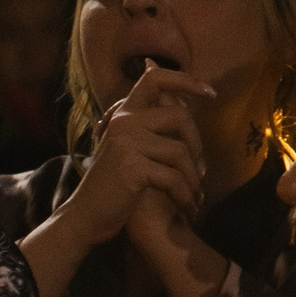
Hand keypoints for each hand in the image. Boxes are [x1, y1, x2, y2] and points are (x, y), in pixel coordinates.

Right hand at [67, 70, 210, 247]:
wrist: (85, 217)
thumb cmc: (114, 185)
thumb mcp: (130, 148)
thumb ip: (152, 125)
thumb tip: (186, 101)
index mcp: (123, 114)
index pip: (155, 79)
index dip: (186, 80)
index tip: (211, 93)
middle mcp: (123, 123)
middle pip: (179, 116)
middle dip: (198, 144)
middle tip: (201, 170)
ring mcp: (126, 143)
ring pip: (180, 152)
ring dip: (193, 179)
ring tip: (196, 195)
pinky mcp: (131, 168)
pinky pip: (173, 178)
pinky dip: (185, 196)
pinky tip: (187, 208)